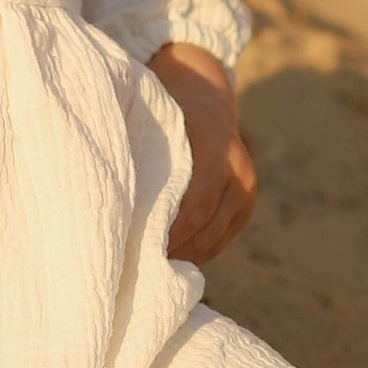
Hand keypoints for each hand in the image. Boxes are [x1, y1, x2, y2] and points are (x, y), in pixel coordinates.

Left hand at [151, 42, 256, 265]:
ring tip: (152, 267)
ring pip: (215, 241)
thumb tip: (120, 210)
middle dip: (175, 252)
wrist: (207, 100)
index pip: (195, 209)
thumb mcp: (160, 131)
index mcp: (218, 151)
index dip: (170, 236)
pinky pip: (220, 240)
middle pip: (207, 231)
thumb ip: (149, 165)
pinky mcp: (246, 208)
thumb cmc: (170, 116)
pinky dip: (196, 252)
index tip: (140, 250)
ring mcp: (247, 192)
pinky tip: (170, 256)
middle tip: (142, 266)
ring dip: (185, 257)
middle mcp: (241, 173)